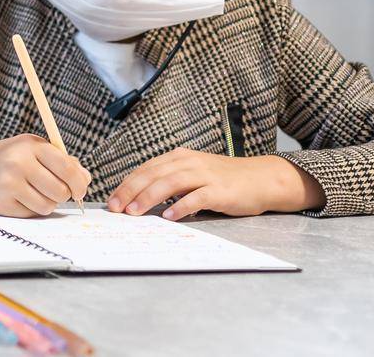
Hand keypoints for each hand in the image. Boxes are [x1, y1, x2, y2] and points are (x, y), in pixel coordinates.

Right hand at [0, 135, 91, 216]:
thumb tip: (85, 177)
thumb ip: (60, 161)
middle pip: (61, 190)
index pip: (68, 168)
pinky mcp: (3, 202)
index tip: (80, 189)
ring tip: (32, 192)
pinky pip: (33, 213)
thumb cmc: (4, 159)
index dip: (79, 183)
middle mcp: (19, 161)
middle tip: (54, 191)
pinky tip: (19, 198)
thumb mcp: (30, 150)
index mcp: (30, 145)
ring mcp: (9, 183)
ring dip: (46, 203)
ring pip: (49, 205)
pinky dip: (31, 209)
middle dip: (62, 195)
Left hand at [107, 149, 324, 219]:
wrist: (261, 179)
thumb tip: (141, 198)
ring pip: (170, 183)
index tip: (112, 201)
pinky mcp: (220, 190)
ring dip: (149, 198)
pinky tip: (169, 216)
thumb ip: (171, 182)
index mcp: (179, 158)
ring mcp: (205, 175)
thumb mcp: (193, 174)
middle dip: (130, 191)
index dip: (126, 184)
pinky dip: (181, 206)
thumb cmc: (224, 180)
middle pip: (152, 174)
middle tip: (115, 208)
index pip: (146, 169)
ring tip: (134, 212)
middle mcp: (189, 162)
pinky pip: (196, 197)